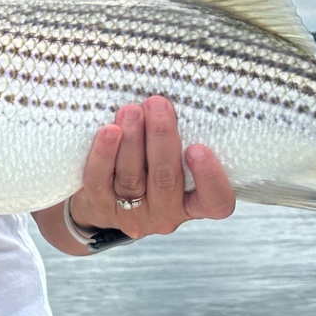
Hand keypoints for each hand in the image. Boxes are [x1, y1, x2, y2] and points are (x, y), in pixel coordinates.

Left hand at [69, 95, 234, 237]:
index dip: (210, 178)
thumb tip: (171, 101)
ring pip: (132, 178)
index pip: (216, 202)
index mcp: (193, 204)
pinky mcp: (101, 206)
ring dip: (132, 141)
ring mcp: (131, 214)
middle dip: (161, 139)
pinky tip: (109, 132)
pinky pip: (100, 181)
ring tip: (131, 111)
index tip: (199, 148)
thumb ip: (179, 141)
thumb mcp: (172, 160)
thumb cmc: (147, 168)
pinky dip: (104, 155)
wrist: (101, 198)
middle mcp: (165, 213)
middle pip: (166, 180)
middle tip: (158, 106)